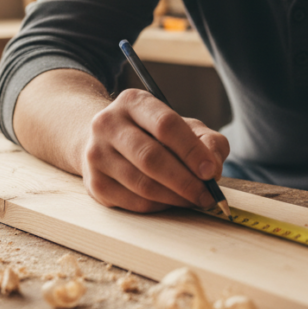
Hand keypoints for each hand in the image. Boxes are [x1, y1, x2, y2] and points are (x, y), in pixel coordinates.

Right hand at [81, 88, 229, 213]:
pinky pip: (133, 202)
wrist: (106, 141)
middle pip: (151, 157)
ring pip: (142, 184)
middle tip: (207, 195)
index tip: (210, 171)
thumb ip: (207, 141)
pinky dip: (158, 206)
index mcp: (133, 102)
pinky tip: (171, 202)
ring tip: (194, 199)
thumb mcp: (183, 126)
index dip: (192, 151)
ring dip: (174, 197)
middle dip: (185, 181)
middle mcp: (108, 124)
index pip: (166, 125)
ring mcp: (97, 154)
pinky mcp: (95, 183)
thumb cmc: (154, 134)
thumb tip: (213, 169)